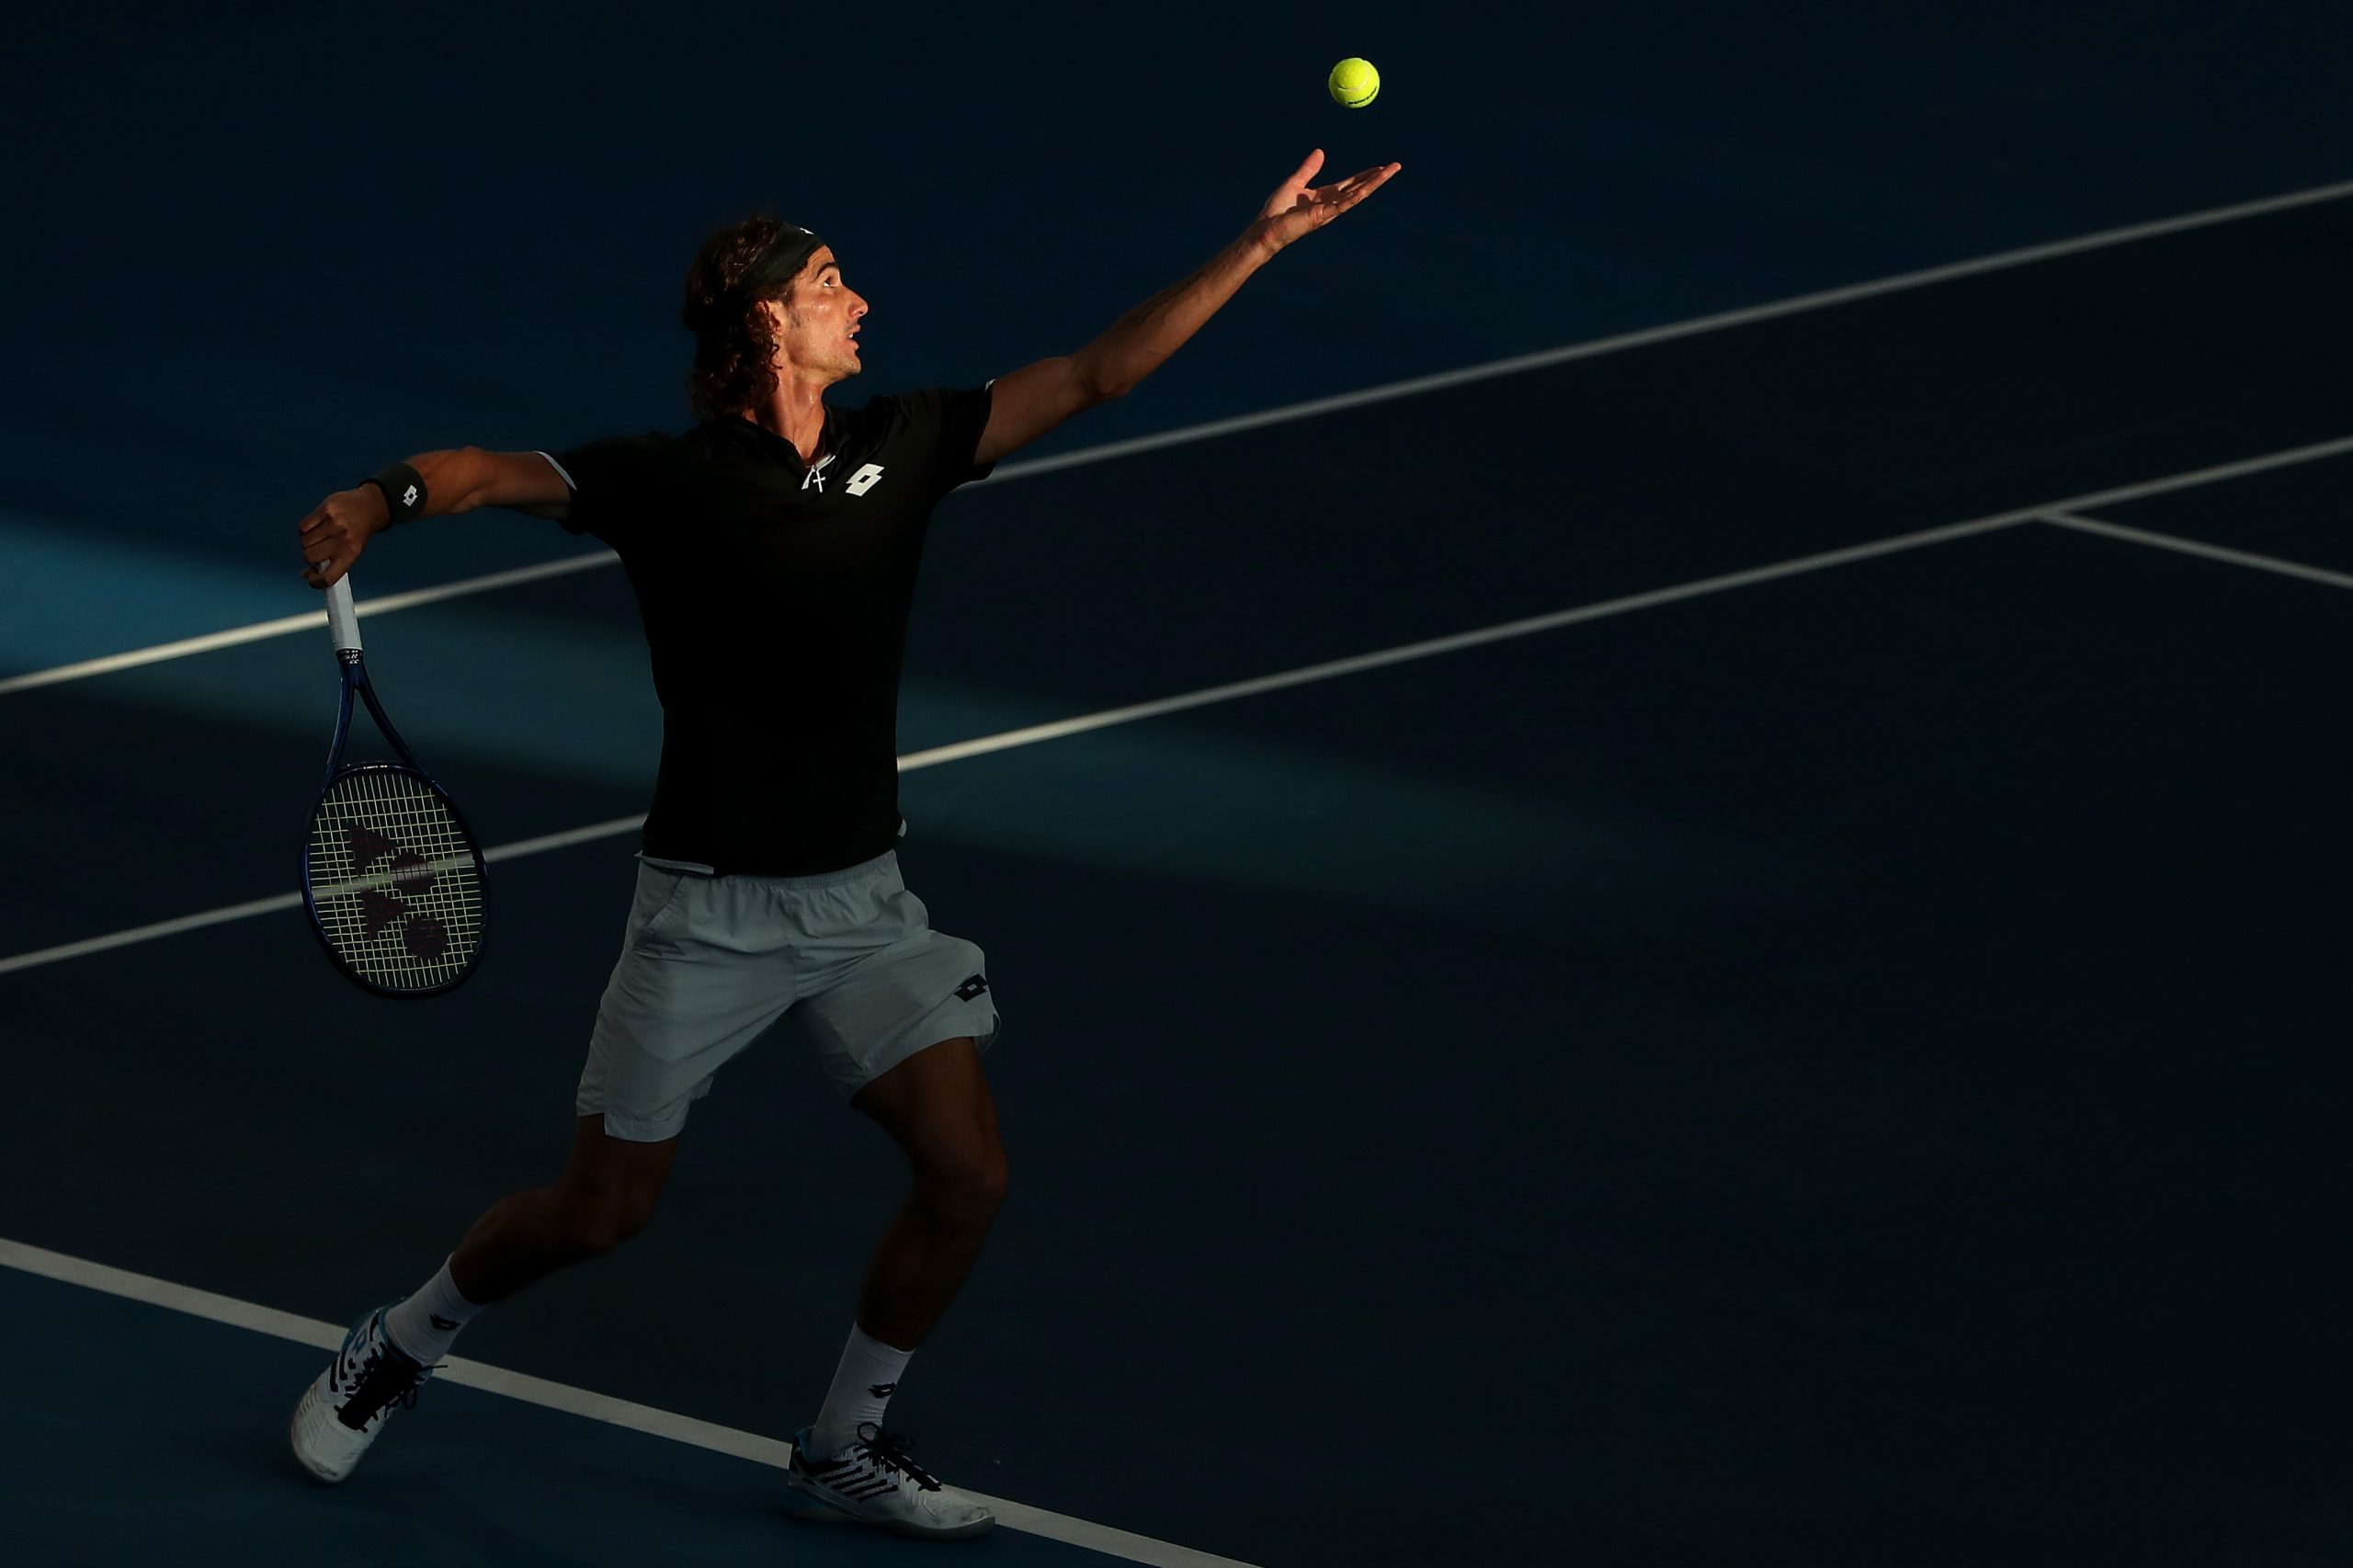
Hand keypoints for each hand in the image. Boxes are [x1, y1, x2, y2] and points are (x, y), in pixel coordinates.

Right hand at [297, 485, 388, 588]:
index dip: (316, 582)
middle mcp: (344, 540)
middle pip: (309, 557)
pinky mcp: (326, 509)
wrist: (369, 507)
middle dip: (309, 556)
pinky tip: (314, 527)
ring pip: (304, 542)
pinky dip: (304, 530)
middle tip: (318, 550)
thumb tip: (305, 575)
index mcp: (350, 555)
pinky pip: (303, 527)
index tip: (311, 579)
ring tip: (319, 537)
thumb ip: (329, 565)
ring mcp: (335, 523)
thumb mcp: (350, 552)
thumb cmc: (356, 535)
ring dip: (307, 542)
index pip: (329, 577)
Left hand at [1251, 149, 1399, 253]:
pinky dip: (1358, 194)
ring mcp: (1329, 211)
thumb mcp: (1295, 182)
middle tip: (1395, 166)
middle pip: (1359, 188)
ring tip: (1390, 171)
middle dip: (1377, 177)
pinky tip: (1369, 187)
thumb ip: (1308, 169)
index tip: (1379, 167)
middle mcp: (1331, 204)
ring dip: (1375, 183)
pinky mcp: (1323, 215)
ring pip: (1358, 194)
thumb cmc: (1276, 211)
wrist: (1266, 229)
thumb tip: (1320, 151)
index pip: (1349, 184)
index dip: (1365, 175)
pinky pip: (1345, 203)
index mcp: (1324, 197)